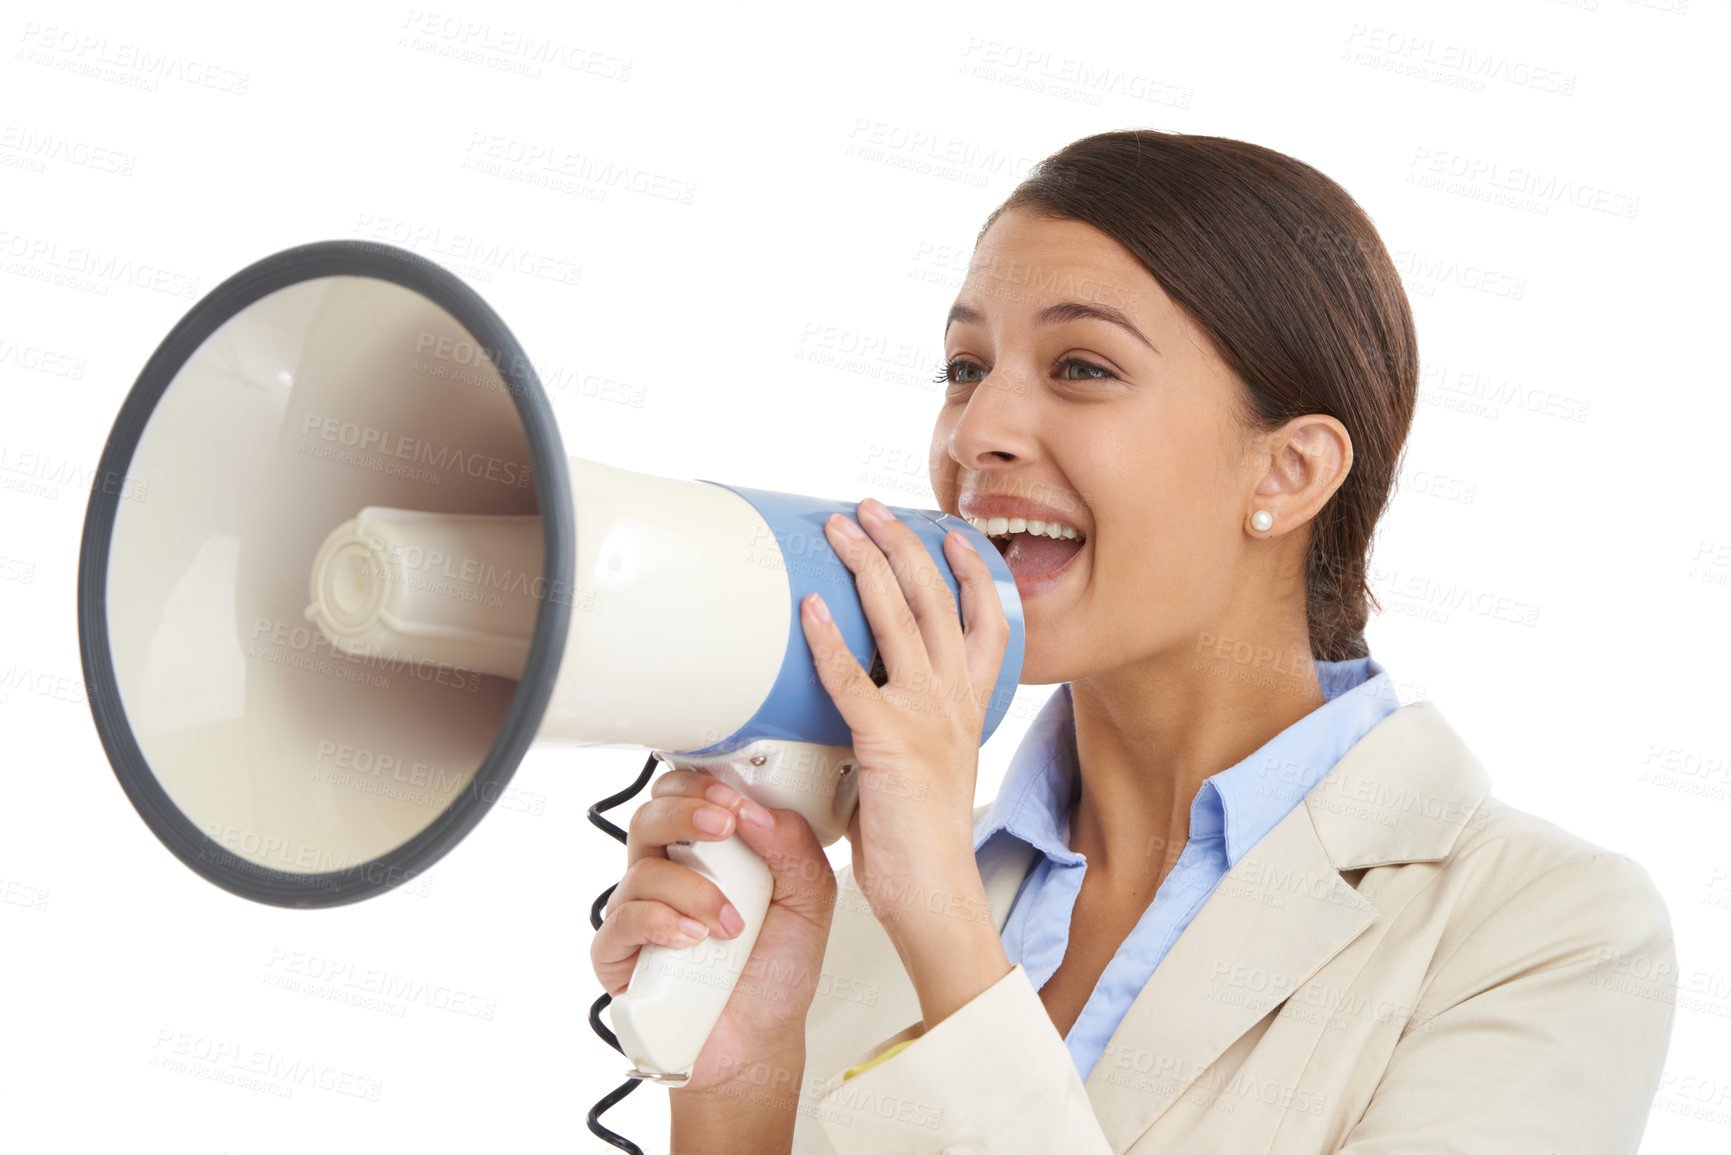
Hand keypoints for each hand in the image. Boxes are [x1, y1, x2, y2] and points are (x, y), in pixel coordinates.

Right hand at [590, 768, 836, 1097]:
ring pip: (642, 867)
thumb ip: (794, 847)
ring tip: (729, 924)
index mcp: (709, 851)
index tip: (737, 802)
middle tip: (724, 829)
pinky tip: (692, 939)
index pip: (686, 793)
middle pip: (651, 815)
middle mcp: (669, 872)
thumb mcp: (809, 900)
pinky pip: (622, 920)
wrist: (759, 1038)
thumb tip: (759, 811)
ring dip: (693, 889)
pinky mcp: (619, 953)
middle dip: (687, 812)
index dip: (704, 786)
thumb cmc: (775, 969)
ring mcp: (640, 910)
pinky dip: (660, 922)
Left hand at [800, 497, 1012, 933]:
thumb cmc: (922, 846)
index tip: (954, 533)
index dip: (972, 571)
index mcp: (968, 709)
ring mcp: (925, 718)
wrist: (935, 899)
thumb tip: (864, 700)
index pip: (986, 622)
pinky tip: (809, 607)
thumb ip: (904, 728)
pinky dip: (828, 637)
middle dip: (904, 544)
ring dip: (869, 564)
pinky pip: (853, 676)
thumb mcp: (927, 771)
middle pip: (938, 599)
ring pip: (900, 618)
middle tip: (872, 510)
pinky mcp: (887, 741)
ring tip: (842, 528)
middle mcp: (954, 703)